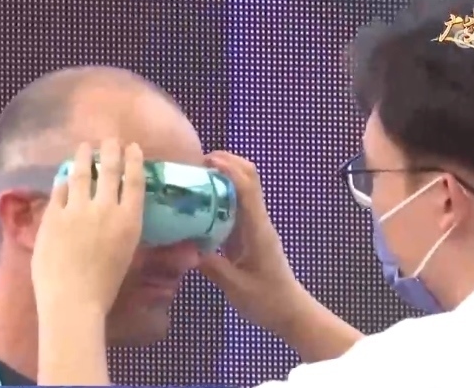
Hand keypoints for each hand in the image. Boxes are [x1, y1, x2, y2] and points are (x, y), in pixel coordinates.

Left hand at [31, 140, 145, 315]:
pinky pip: (59, 190)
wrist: (72, 300)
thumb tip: (121, 210)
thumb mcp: (126, 253)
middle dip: (111, 150)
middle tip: (110, 139)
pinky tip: (64, 175)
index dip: (134, 160)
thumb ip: (124, 227)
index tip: (132, 147)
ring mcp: (77, 210)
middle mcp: (105, 208)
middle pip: (110, 169)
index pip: (134, 180)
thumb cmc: (104, 286)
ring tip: (84, 147)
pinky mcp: (53, 216)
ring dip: (84, 156)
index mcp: (129, 220)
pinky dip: (63, 180)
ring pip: (82, 173)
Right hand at [200, 151, 313, 334]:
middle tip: (194, 165)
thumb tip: (183, 247)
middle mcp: (258, 221)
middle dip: (226, 162)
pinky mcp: (249, 234)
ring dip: (222, 176)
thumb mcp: (235, 287)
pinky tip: (199, 204)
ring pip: (243, 188)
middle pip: (249, 177)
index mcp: (258, 229)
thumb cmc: (267, 300)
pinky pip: (237, 206)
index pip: (247, 187)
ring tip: (192, 179)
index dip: (228, 168)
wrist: (290, 312)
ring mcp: (255, 226)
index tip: (203, 161)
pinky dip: (220, 196)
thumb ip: (211, 265)